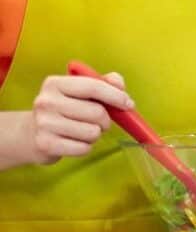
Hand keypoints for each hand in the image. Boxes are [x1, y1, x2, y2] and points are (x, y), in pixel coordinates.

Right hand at [9, 73, 132, 164]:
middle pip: (96, 112)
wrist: (30, 133)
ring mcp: (44, 124)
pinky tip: (74, 142)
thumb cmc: (64, 109)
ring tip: (83, 132)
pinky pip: (83, 148)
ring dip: (95, 135)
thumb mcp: (80, 91)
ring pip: (92, 132)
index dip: (116, 96)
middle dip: (105, 120)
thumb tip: (119, 85)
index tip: (128, 104)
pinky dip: (85, 147)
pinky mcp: (45, 144)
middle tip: (99, 122)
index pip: (93, 87)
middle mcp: (46, 102)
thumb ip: (105, 83)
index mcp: (55, 84)